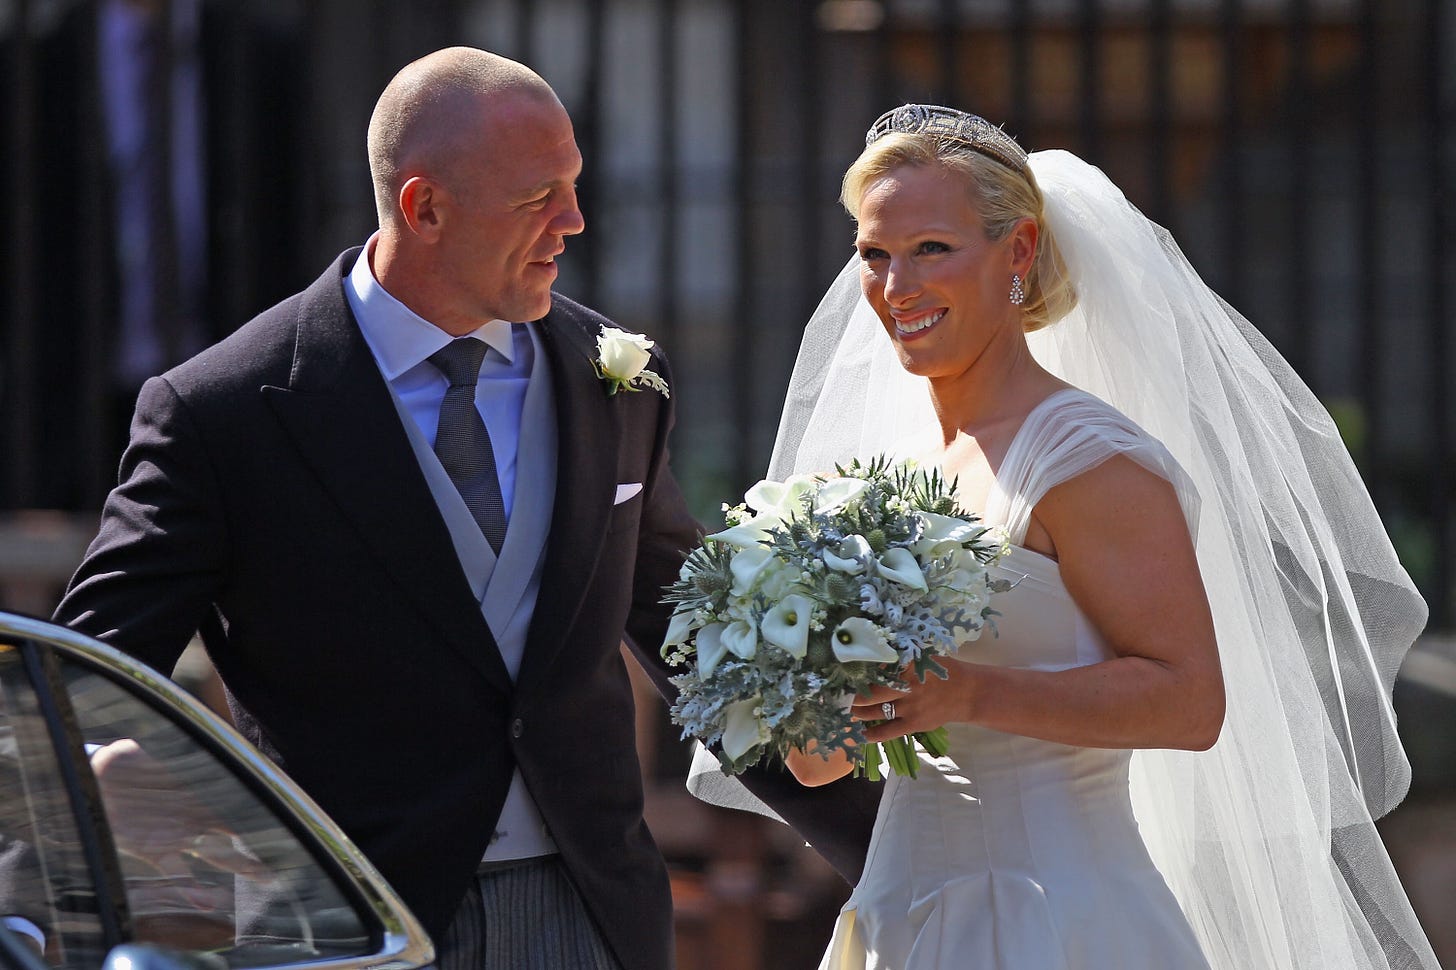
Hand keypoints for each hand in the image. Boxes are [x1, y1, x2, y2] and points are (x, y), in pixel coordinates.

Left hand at [851, 657, 981, 743]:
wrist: (968, 693)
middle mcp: (907, 685)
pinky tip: (860, 735)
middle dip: (851, 694)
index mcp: (908, 664)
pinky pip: (888, 731)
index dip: (858, 669)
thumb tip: (872, 651)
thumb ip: (900, 656)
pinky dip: (872, 734)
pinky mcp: (914, 723)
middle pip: (870, 691)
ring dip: (857, 711)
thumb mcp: (923, 657)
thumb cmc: (941, 671)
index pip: (876, 665)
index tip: (841, 669)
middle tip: (837, 693)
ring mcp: (910, 706)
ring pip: (875, 711)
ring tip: (845, 709)